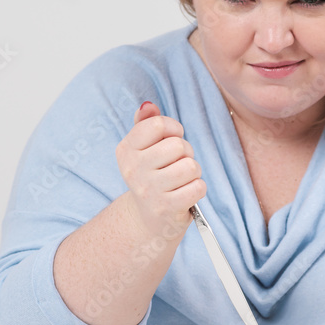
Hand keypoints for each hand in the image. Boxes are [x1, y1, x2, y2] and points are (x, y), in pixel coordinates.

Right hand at [115, 101, 205, 234]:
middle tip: (177, 164)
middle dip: (186, 153)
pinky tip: (186, 193)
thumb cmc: (152, 176)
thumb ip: (146, 124)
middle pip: (178, 145)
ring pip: (190, 166)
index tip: (173, 139)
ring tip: (182, 179)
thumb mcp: (143, 148)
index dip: (174, 129)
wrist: (148, 219)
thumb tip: (148, 105)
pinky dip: (198, 188)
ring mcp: (148, 190)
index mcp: (126, 149)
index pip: (158, 124)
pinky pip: (197, 187)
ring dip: (193, 172)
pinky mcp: (166, 208)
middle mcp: (132, 169)